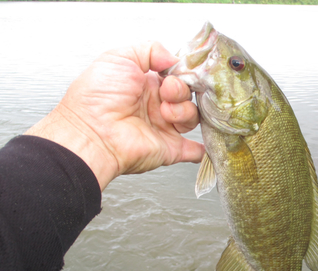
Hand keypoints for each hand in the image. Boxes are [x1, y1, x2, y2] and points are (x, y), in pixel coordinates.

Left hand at [25, 41, 202, 190]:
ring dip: (185, 111)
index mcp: (144, 85)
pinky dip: (201, 149)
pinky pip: (192, 150)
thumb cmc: (96, 98)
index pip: (175, 76)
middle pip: (186, 95)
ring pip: (191, 117)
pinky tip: (204, 143)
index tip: (178, 71)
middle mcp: (154, 106)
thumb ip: (149, 50)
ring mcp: (162, 128)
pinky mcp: (168, 148)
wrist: (90, 133)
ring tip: (166, 111)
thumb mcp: (118, 57)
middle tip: (168, 91)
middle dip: (181, 90)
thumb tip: (173, 58)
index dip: (181, 73)